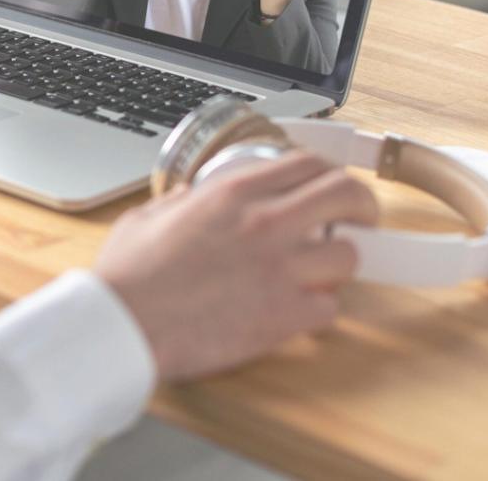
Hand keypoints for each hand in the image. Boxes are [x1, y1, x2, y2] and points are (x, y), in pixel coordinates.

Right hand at [94, 151, 377, 381]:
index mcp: (231, 193)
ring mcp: (280, 269)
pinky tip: (297, 308)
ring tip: (318, 270)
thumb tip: (191, 196)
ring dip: (337, 263)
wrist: (126, 324)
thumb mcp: (148, 216)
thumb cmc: (130, 276)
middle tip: (359, 218)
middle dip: (362, 205)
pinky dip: (318, 309)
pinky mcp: (284, 316)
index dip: (327, 171)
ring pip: (348, 255)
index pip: (307, 163)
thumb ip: (181, 201)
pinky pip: (329, 307)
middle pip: (346, 194)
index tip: (329, 184)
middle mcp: (264, 222)